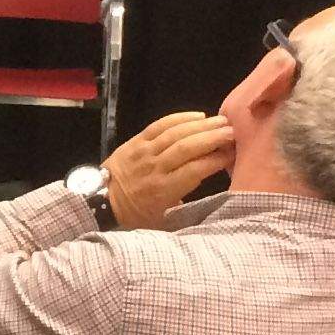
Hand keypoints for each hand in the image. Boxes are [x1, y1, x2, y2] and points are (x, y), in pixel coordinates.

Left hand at [101, 111, 235, 229]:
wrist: (100, 200)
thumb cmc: (136, 213)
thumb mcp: (164, 218)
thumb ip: (186, 204)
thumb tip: (210, 188)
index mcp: (164, 190)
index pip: (196, 170)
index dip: (217, 160)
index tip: (234, 154)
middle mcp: (156, 168)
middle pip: (188, 147)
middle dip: (214, 138)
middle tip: (233, 133)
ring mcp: (145, 152)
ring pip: (176, 133)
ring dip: (202, 125)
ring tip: (221, 122)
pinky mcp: (136, 141)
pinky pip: (159, 125)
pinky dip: (180, 118)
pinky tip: (198, 116)